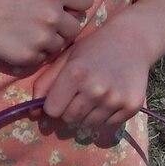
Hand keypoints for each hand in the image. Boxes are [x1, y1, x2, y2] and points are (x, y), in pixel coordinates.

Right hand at [0, 0, 91, 70]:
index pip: (85, 2)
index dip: (76, 5)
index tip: (66, 8)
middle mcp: (53, 16)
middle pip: (75, 28)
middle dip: (63, 26)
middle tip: (44, 24)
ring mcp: (42, 38)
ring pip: (60, 45)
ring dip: (49, 41)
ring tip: (28, 33)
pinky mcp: (30, 57)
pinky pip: (43, 58)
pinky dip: (34, 53)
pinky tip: (18, 42)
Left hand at [34, 11, 152, 145]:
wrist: (131, 41)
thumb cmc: (93, 48)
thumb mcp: (66, 58)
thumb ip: (46, 83)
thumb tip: (32, 113)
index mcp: (75, 73)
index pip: (52, 110)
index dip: (53, 104)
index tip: (60, 96)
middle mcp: (95, 89)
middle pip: (69, 118)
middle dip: (68, 110)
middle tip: (78, 93)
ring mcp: (115, 99)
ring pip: (88, 123)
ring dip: (86, 114)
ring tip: (94, 94)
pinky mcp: (131, 106)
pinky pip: (107, 124)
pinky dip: (105, 115)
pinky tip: (109, 96)